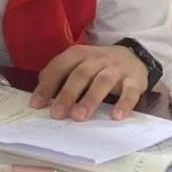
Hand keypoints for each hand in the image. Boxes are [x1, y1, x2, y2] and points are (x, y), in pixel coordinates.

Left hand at [29, 44, 149, 120]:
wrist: (133, 56)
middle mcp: (97, 59)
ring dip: (90, 100)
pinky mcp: (134, 80)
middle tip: (57, 114)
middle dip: (67, 95)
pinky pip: (130, 92)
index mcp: (79, 54)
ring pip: (102, 82)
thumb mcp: (78, 64)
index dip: (47, 86)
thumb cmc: (98, 65)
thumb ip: (60, 75)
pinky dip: (124, 104)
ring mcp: (116, 69)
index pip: (59, 67)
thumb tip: (40, 95)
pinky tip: (116, 116)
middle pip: (80, 75)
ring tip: (79, 117)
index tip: (36, 105)